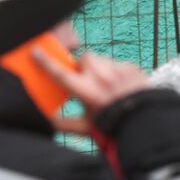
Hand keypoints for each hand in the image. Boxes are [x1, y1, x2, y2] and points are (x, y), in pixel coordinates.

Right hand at [33, 48, 148, 128]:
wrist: (144, 124)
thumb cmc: (112, 127)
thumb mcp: (86, 128)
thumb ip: (64, 124)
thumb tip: (48, 122)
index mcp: (84, 90)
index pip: (59, 72)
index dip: (45, 61)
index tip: (35, 51)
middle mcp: (99, 76)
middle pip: (84, 58)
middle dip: (83, 65)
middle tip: (87, 79)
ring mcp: (116, 70)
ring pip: (101, 59)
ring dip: (100, 68)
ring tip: (106, 85)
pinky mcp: (130, 68)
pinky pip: (118, 64)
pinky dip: (116, 73)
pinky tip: (120, 88)